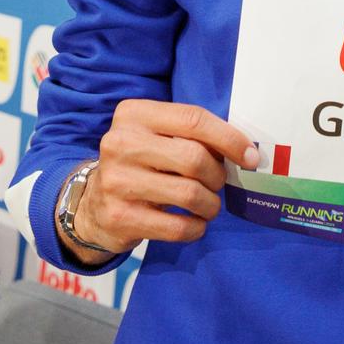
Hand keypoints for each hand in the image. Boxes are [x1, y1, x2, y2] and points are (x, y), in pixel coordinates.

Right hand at [64, 100, 258, 258]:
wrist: (93, 206)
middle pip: (194, 158)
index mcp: (133, 115)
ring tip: (208, 205)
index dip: (230, 139)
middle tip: (218, 183)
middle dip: (217, 175)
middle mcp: (119, 143)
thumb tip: (246, 152)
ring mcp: (116, 181)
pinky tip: (194, 224)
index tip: (250, 157)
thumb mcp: (158, 137)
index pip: (193, 119)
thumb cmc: (141, 164)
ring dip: (210, 204)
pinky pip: (177, 226)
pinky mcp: (119, 217)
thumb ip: (193, 135)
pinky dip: (196, 228)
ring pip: (189, 194)